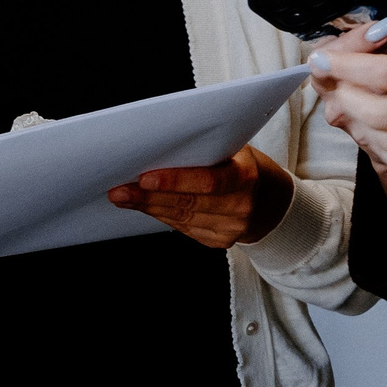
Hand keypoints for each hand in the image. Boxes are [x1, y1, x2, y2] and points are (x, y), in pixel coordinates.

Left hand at [110, 145, 293, 247]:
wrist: (267, 196)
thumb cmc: (239, 162)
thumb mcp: (232, 147)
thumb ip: (203, 148)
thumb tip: (155, 145)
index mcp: (246, 176)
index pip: (209, 181)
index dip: (175, 181)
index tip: (144, 178)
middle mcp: (242, 206)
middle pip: (188, 203)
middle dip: (149, 197)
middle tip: (119, 190)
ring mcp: (232, 228)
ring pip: (182, 218)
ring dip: (149, 207)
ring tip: (122, 197)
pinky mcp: (220, 241)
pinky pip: (184, 228)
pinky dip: (161, 216)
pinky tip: (143, 207)